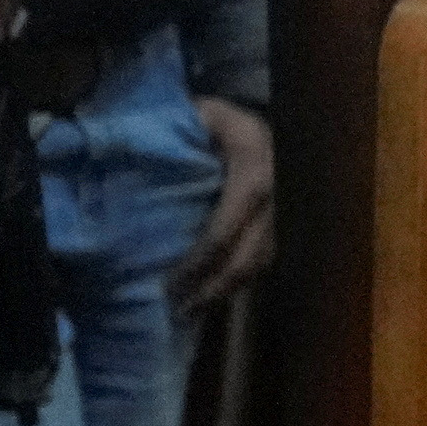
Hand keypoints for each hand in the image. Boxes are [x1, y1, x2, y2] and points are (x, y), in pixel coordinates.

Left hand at [175, 96, 275, 305]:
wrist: (278, 124)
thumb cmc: (233, 123)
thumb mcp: (208, 115)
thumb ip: (181, 135)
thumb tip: (143, 159)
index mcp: (253, 177)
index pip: (222, 233)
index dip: (195, 264)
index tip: (168, 283)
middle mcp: (274, 204)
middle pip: (243, 261)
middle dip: (210, 289)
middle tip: (178, 309)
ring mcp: (283, 219)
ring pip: (256, 267)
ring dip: (224, 292)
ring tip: (191, 310)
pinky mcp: (283, 229)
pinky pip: (262, 263)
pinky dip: (237, 283)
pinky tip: (213, 294)